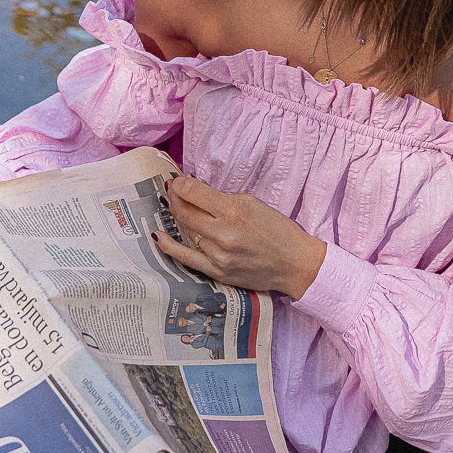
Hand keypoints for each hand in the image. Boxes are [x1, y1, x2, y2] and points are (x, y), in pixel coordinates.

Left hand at [154, 175, 325, 299]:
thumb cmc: (278, 230)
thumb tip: (196, 191)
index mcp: (235, 211)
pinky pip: (186, 258)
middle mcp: (224, 233)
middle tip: (170, 191)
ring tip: (175, 207)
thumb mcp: (253, 203)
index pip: (195, 193)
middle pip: (184, 212)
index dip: (180, 184)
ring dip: (179, 218)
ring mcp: (219, 255)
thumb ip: (223, 198)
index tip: (176, 180)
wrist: (294, 264)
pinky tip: (158, 236)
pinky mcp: (217, 272)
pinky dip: (169, 246)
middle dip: (174, 197)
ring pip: (187, 232)